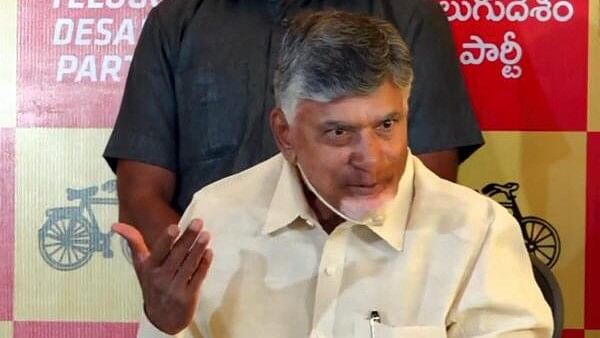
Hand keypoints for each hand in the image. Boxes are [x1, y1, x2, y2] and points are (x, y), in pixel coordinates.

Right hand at [113, 219, 213, 334]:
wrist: (161, 318)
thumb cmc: (152, 284)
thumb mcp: (141, 266)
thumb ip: (134, 243)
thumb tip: (116, 225)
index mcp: (149, 268)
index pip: (158, 252)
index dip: (166, 240)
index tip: (175, 227)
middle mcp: (161, 278)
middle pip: (176, 255)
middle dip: (188, 238)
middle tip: (198, 222)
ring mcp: (175, 288)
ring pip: (188, 266)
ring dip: (198, 249)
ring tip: (206, 234)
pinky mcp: (189, 296)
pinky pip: (198, 278)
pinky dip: (204, 265)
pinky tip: (209, 253)